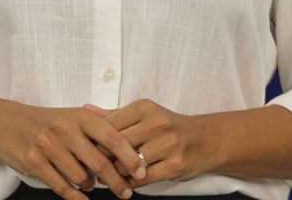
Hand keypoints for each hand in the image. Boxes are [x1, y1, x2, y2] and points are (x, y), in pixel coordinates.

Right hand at [0, 102, 148, 199]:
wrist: (6, 123)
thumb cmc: (48, 121)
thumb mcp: (73, 115)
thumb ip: (100, 123)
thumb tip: (132, 135)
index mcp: (81, 116)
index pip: (113, 137)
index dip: (130, 157)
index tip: (142, 171)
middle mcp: (65, 130)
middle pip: (99, 162)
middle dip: (116, 181)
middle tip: (127, 192)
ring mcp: (48, 146)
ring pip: (80, 176)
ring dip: (91, 186)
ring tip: (93, 186)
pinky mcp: (34, 162)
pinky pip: (61, 186)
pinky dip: (75, 197)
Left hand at [84, 99, 217, 186]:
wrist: (206, 140)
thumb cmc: (169, 127)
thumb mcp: (144, 114)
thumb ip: (115, 115)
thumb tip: (84, 109)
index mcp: (145, 107)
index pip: (108, 126)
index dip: (95, 141)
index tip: (88, 151)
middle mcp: (157, 123)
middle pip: (115, 145)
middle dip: (102, 159)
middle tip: (93, 168)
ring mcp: (168, 144)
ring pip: (127, 164)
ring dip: (115, 174)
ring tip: (109, 177)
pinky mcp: (175, 165)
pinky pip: (142, 179)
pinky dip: (130, 183)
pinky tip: (127, 183)